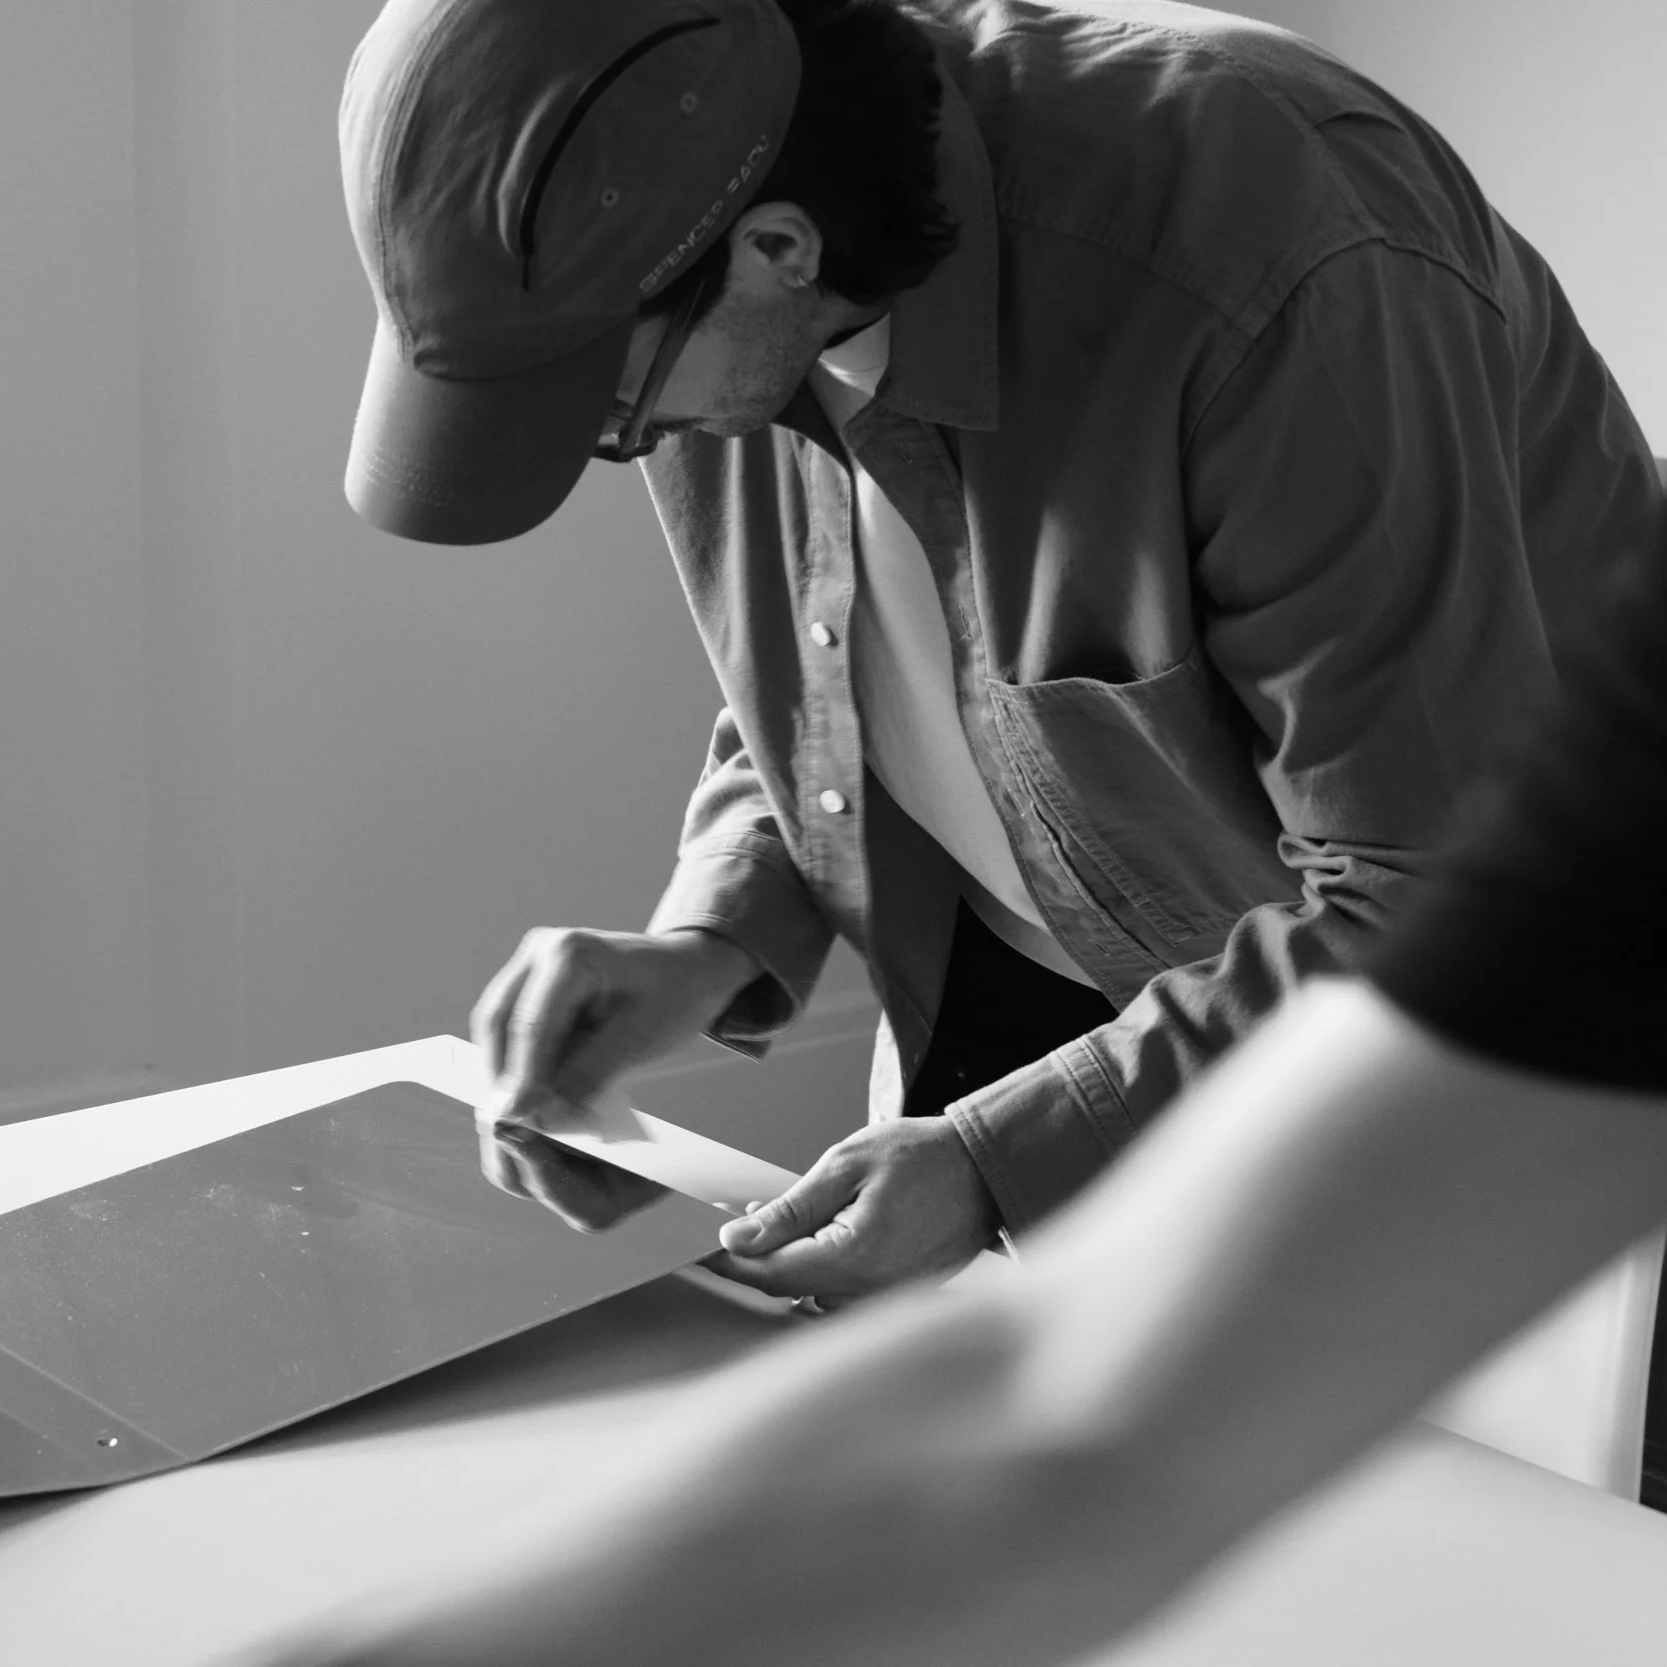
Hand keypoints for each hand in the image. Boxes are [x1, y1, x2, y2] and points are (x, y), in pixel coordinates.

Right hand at [471, 926, 759, 1229]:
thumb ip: (589, 1075)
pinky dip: (514, 1060)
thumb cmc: (672, 998)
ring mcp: (532, 961)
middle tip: (505, 1126)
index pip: (532, 1024)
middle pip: (500, 1021)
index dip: (521, 1076)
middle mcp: (542, 948)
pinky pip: (510, 1024)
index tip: (514, 1121)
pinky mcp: (531, 980)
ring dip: (502, 1071)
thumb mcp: (639, 1040)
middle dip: (501, 1076)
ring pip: (497, 1024)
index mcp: (571, 953)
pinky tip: (524, 1094)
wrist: (687, 971)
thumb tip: (544, 1115)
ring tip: (512, 1117)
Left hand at [703, 1117, 1001, 1305]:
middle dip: (759, 1258)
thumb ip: (791, 1208)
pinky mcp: (898, 1295)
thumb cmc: (925, 1157)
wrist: (987, 1169)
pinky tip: (825, 1233)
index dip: (732, 1260)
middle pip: (789, 1289)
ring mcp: (887, 1298)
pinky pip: (845, 1292)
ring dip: (792, 1263)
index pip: (771, 1274)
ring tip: (791, 1219)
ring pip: (814, 1295)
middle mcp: (870, 1292)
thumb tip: (740, 1237)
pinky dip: (824, 1267)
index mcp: (854, 1259)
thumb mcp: (847, 1164)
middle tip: (741, 1221)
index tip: (702, 1245)